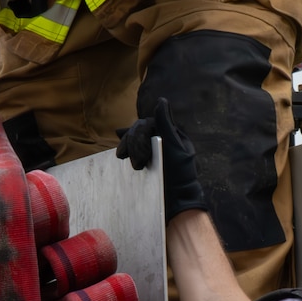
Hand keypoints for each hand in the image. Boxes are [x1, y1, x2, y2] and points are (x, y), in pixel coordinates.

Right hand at [115, 99, 208, 220]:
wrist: (176, 199)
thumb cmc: (180, 175)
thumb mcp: (177, 148)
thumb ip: (166, 125)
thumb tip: (161, 101)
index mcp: (168, 133)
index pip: (146, 124)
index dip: (138, 134)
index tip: (137, 151)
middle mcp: (159, 138)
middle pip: (137, 131)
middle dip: (134, 145)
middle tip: (138, 165)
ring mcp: (151, 149)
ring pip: (131, 139)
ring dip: (129, 148)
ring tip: (135, 166)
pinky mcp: (145, 161)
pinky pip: (130, 149)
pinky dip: (125, 150)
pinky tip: (121, 154)